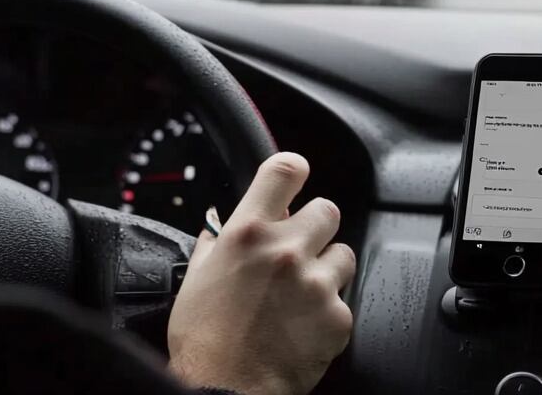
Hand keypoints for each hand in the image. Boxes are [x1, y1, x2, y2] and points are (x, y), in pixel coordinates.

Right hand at [167, 153, 355, 394]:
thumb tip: (222, 224)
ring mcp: (316, 283)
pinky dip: (328, 310)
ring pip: (343, 253)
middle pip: (326, 209)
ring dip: (326, 267)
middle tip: (298, 250)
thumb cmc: (204, 341)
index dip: (294, 170)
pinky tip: (303, 325)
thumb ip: (217, 242)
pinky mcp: (337, 317)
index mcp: (248, 233)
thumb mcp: (197, 278)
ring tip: (301, 294)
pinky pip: (344, 299)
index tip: (296, 177)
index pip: (286, 170)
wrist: (224, 391)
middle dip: (314, 226)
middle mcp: (286, 250)